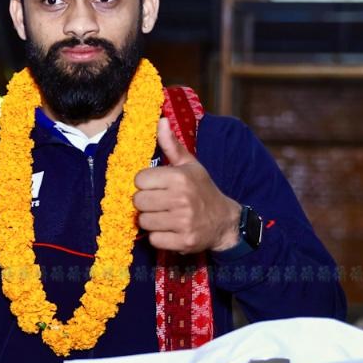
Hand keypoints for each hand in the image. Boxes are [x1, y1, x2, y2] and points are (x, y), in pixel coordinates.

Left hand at [133, 118, 240, 254]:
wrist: (224, 221)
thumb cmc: (202, 190)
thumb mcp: (190, 165)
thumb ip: (171, 145)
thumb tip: (161, 120)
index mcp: (180, 178)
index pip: (139, 179)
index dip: (145, 183)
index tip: (156, 185)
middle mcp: (181, 199)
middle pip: (138, 201)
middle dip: (145, 202)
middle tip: (158, 202)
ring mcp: (183, 222)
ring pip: (144, 221)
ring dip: (151, 220)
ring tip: (164, 216)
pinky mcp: (183, 241)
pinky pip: (154, 240)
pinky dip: (159, 237)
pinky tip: (170, 230)